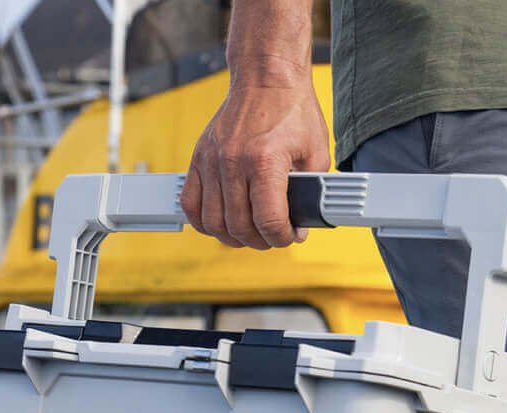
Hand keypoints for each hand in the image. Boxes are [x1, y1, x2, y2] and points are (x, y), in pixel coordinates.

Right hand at [182, 82, 330, 248]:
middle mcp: (233, 162)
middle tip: (272, 236)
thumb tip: (302, 223)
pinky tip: (221, 222)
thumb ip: (310, 191)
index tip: (290, 236)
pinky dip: (203, 221)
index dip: (283, 238)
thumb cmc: (293, 110)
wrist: (267, 77)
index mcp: (265, 161)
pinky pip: (190, 203)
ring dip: (232, 236)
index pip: (269, 221)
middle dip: (261, 241)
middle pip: (239, 226)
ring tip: (249, 233)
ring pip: (212, 221)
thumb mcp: (316, 152)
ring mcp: (212, 160)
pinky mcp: (199, 157)